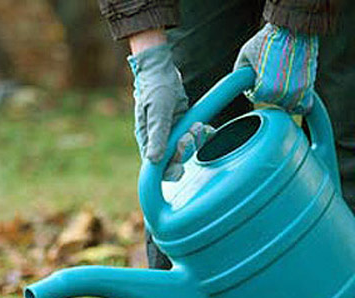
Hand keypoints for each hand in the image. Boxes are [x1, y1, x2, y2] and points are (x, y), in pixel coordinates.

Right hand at [128, 38, 213, 179]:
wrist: (160, 68)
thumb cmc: (154, 88)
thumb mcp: (157, 112)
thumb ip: (157, 136)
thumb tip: (154, 161)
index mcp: (148, 141)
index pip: (157, 169)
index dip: (170, 172)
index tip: (180, 167)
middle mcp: (159, 141)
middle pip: (176, 161)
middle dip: (187, 151)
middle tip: (189, 134)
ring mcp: (171, 134)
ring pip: (188, 149)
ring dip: (196, 140)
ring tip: (197, 125)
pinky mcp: (182, 125)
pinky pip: (195, 137)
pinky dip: (203, 134)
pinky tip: (207, 127)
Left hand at [234, 23, 318, 112]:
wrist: (293, 28)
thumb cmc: (268, 39)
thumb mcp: (245, 54)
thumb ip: (239, 71)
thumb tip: (241, 85)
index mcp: (266, 89)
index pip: (256, 96)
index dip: (253, 85)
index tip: (256, 74)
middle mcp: (283, 94)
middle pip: (273, 102)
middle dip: (268, 91)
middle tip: (268, 75)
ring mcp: (298, 91)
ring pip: (288, 106)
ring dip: (283, 98)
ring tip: (281, 81)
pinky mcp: (309, 86)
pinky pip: (305, 106)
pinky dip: (299, 103)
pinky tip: (293, 94)